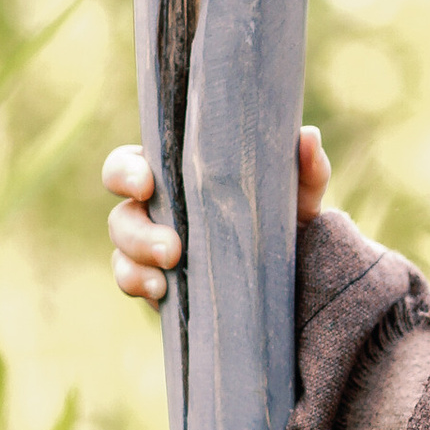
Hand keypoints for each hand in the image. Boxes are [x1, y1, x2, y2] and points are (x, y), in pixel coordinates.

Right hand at [101, 130, 330, 306]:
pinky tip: (162, 292)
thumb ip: (307, 168)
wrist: (295, 281)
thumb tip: (307, 137)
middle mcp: (157, 210)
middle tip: (173, 248)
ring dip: (137, 260)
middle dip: (136, 231)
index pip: (131, 164)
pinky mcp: (158, 283)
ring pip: (121, 249)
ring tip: (168, 275)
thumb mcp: (299, 197)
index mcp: (177, 177)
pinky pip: (131, 280)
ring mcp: (151, 249)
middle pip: (121, 213)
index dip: (125, 172)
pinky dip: (138, 284)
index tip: (146, 184)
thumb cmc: (288, 222)